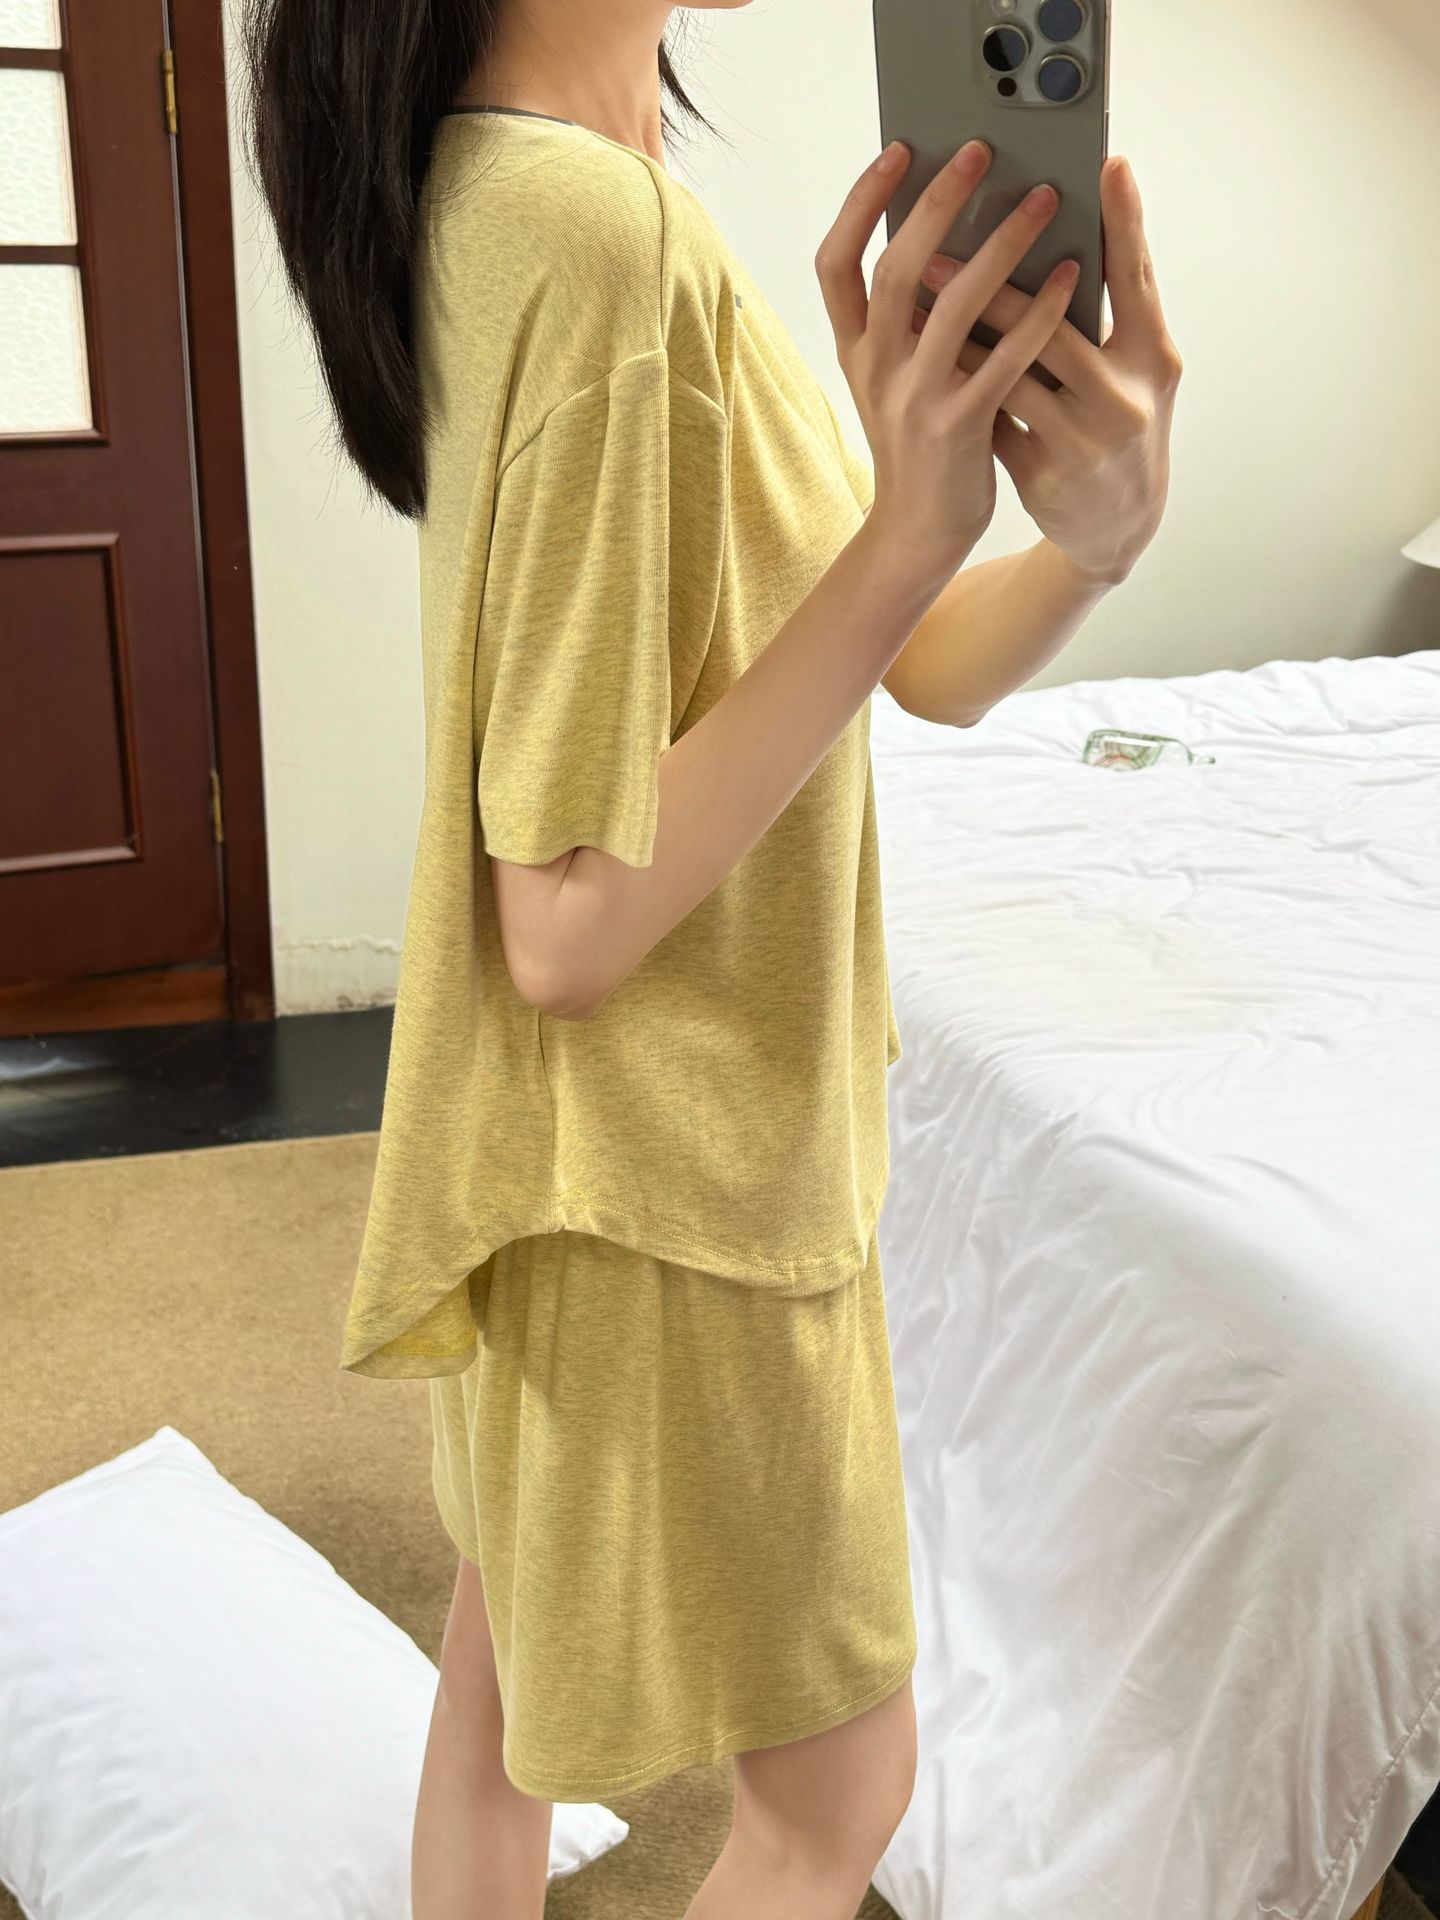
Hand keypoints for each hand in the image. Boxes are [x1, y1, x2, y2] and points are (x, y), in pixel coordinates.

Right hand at [815, 138, 1081, 594]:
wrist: (920, 531)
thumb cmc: (920, 444)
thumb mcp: (896, 377)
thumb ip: (910, 321)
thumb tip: (948, 241)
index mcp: (854, 351)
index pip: (835, 264)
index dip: (860, 204)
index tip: (895, 152)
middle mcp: (875, 369)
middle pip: (896, 269)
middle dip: (936, 202)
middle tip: (978, 151)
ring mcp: (915, 399)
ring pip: (954, 305)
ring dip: (1002, 245)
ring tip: (1043, 200)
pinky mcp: (959, 428)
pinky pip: (1003, 359)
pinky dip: (1038, 314)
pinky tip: (1069, 278)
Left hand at [915, 155, 1181, 587]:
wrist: (1118, 526)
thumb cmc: (1118, 424)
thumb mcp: (1135, 370)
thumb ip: (1108, 311)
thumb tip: (1058, 237)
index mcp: (1155, 360)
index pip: (1138, 278)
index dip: (1126, 221)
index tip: (1108, 164)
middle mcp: (1124, 401)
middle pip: (1055, 330)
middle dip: (995, 284)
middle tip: (940, 245)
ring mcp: (1082, 443)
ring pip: (1011, 375)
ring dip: (960, 331)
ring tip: (921, 292)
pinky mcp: (1044, 476)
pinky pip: (990, 417)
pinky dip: (959, 381)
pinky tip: (924, 352)